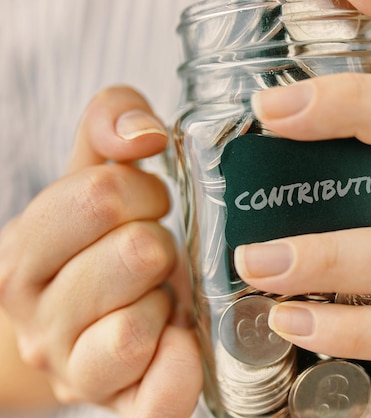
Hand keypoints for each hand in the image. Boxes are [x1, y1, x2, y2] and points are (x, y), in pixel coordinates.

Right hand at [0, 86, 201, 416]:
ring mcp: (78, 371)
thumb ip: (110, 121)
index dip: (143, 192)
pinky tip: (182, 339)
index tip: (148, 204)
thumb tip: (144, 131)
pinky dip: (180, 366)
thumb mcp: (91, 172)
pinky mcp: (125, 406)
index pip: (99, 198)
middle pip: (133, 255)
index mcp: (23, 255)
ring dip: (166, 299)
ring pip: (134, 330)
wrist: (82, 321)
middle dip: (159, 242)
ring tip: (159, 295)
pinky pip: (158, 395)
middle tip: (154, 251)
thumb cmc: (94, 242)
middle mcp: (39, 321)